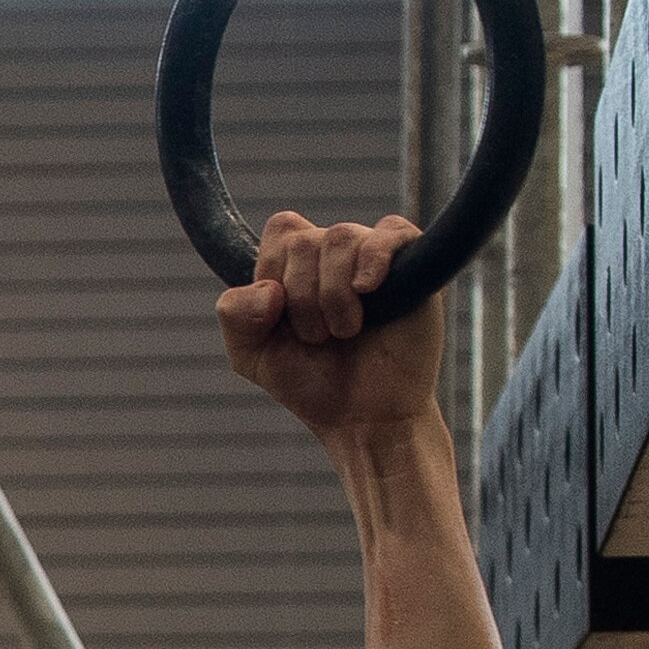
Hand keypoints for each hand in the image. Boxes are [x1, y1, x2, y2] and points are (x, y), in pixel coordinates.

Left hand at [216, 213, 443, 443]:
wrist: (362, 418)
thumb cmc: (311, 383)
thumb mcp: (252, 355)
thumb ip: (235, 315)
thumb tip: (269, 289)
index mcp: (299, 263)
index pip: (281, 230)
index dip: (273, 269)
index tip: (280, 316)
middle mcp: (336, 252)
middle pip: (303, 240)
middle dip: (301, 299)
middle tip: (319, 337)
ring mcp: (375, 257)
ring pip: (340, 238)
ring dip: (332, 296)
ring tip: (345, 332)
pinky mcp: (413, 267)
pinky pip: (392, 232)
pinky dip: (374, 257)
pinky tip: (366, 289)